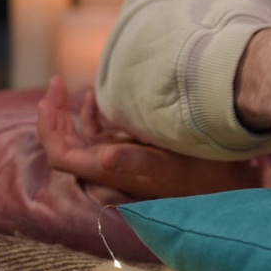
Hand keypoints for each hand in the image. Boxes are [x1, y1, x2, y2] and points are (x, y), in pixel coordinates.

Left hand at [37, 76, 261, 198]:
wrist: (223, 186)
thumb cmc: (198, 176)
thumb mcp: (170, 165)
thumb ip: (137, 161)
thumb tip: (105, 156)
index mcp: (108, 170)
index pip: (60, 154)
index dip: (48, 128)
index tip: (48, 98)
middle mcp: (108, 166)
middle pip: (64, 143)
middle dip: (53, 114)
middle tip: (55, 84)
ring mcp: (119, 159)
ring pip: (80, 138)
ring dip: (68, 114)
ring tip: (64, 87)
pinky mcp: (132, 152)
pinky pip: (101, 135)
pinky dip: (92, 116)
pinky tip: (94, 99)